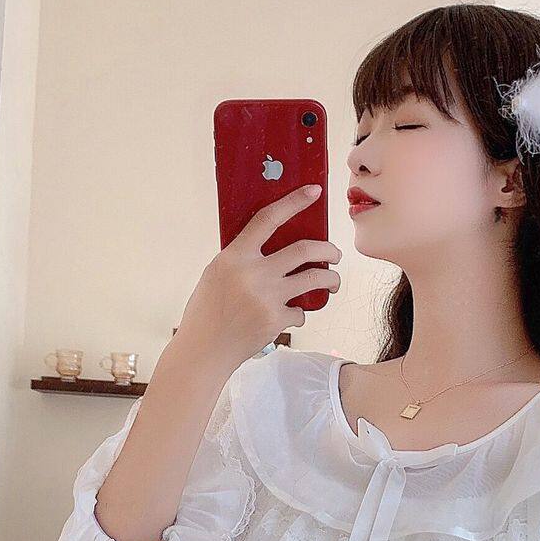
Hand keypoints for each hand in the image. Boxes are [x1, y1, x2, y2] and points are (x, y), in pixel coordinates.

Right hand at [174, 182, 341, 373]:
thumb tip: (274, 245)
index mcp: (235, 256)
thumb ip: (243, 259)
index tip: (313, 191)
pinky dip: (299, 313)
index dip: (293, 202)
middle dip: (329, 250)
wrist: (205, 349)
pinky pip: (301, 311)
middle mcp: (253, 273)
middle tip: (335, 255)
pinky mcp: (276, 320)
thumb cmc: (208, 310)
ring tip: (332, 282)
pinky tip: (291, 315)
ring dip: (331, 279)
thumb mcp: (217, 274)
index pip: (269, 219)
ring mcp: (267, 297)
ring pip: (314, 279)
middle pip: (305, 250)